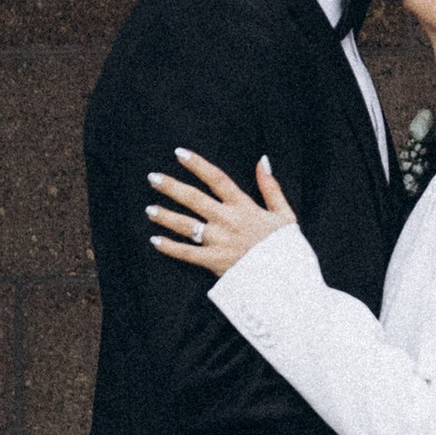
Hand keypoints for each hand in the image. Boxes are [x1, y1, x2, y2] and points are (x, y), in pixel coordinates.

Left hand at [148, 148, 296, 276]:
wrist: (286, 280)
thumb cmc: (285, 247)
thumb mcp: (284, 214)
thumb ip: (271, 187)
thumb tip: (262, 161)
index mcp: (244, 206)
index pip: (217, 179)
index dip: (197, 164)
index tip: (179, 154)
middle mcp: (228, 221)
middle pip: (194, 199)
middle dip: (171, 187)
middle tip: (153, 177)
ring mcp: (219, 242)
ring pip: (186, 225)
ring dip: (166, 216)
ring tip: (149, 209)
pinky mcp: (214, 262)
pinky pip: (187, 253)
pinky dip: (170, 247)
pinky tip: (155, 240)